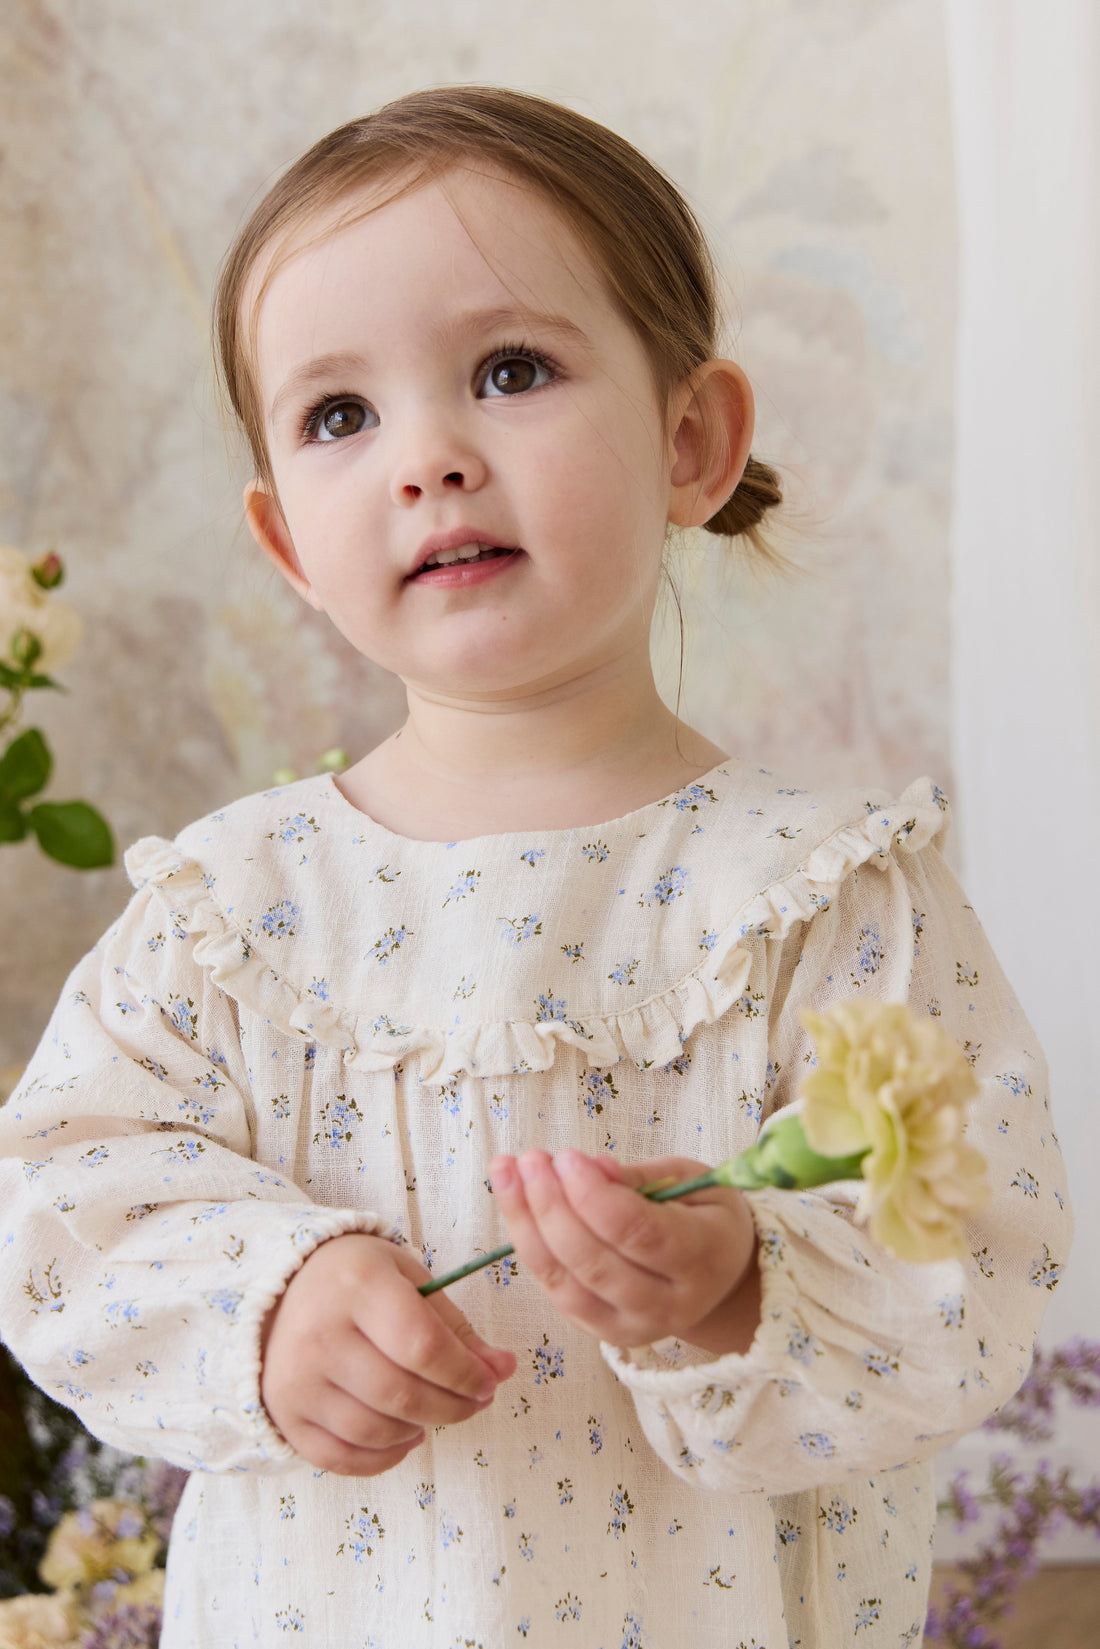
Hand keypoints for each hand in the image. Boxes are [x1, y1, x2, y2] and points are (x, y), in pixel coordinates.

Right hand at [260, 1232, 515, 1475]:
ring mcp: (296, 1379)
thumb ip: (455, 1327)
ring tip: (435, 1413)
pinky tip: (403, 1436)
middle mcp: (319, 1334)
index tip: (489, 1381)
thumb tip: (502, 1369)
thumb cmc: (359, 1280)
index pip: (422, 1346)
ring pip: (374, 1431)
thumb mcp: (410, 1281)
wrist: (284, 1288)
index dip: (465, 1374)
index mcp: (357, 1286)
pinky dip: (382, 1458)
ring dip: (419, 1430)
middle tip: (474, 1401)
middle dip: (452, 1407)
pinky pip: (340, 1457)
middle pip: (401, 1394)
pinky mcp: (284, 1414)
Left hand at [488, 1149, 759, 1352]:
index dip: (594, 1196)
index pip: (639, 1233)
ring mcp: (634, 1327)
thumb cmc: (704, 1214)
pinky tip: (517, 1205)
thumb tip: (590, 1168)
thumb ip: (639, 1177)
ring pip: (567, 1282)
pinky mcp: (604, 1333)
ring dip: (527, 1224)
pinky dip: (530, 1246)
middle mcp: (670, 1304)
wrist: (718, 1278)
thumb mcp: (689, 1180)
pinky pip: (557, 1292)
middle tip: (529, 1159)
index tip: (566, 1156)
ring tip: (507, 1173)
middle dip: (551, 1206)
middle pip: (595, 1263)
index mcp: (703, 1257)